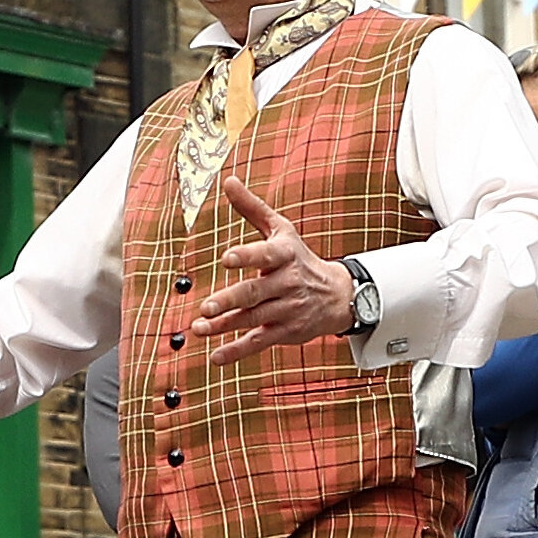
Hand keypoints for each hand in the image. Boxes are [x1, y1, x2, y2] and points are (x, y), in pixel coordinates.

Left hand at [193, 173, 356, 363]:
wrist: (337, 295)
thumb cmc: (300, 257)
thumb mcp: (281, 230)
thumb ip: (252, 208)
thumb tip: (227, 180)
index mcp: (284, 255)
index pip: (265, 255)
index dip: (247, 256)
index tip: (228, 257)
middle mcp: (287, 283)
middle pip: (256, 293)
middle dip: (231, 300)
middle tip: (206, 307)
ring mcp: (287, 310)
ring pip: (253, 319)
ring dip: (225, 326)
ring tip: (200, 328)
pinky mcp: (285, 332)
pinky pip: (258, 342)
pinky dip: (237, 352)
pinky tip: (216, 357)